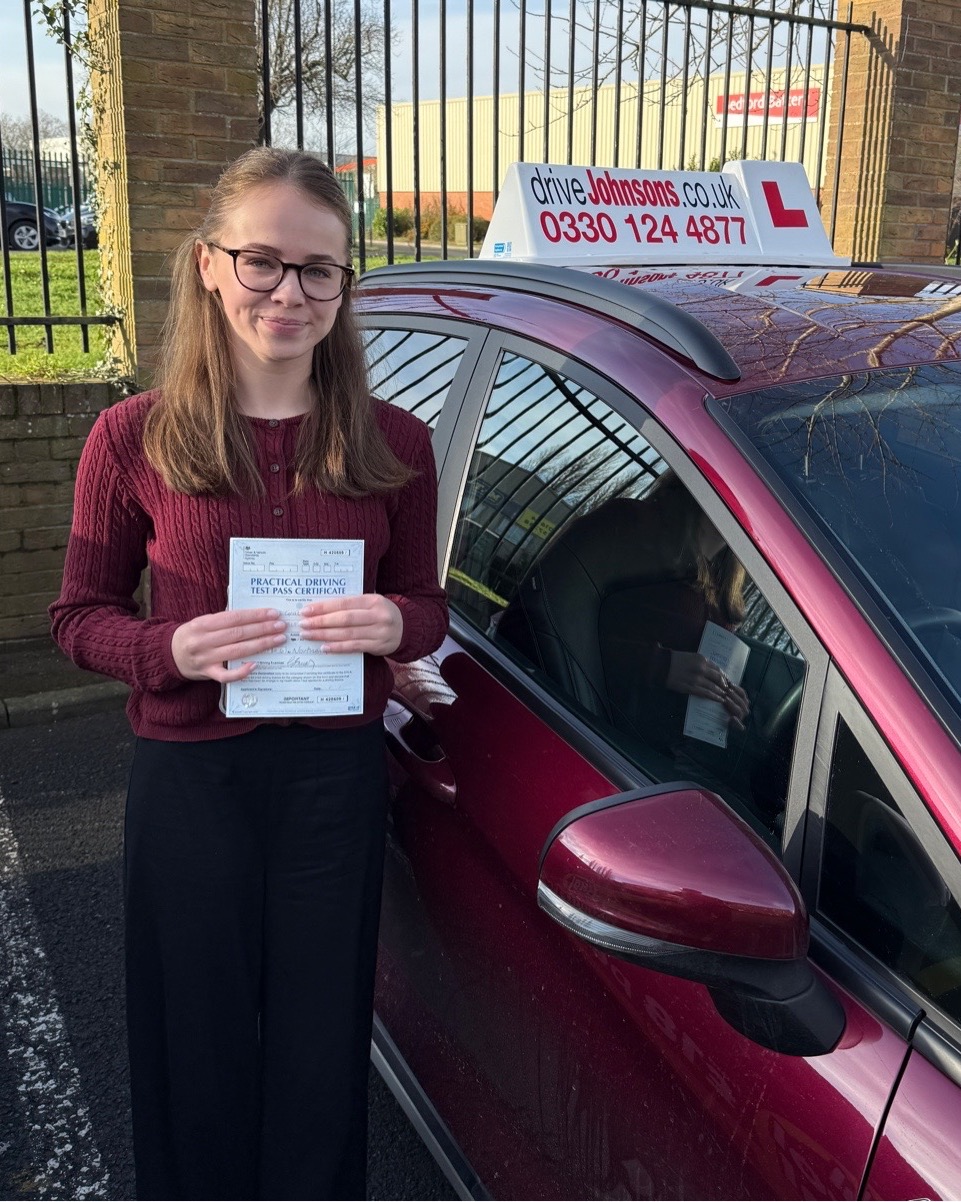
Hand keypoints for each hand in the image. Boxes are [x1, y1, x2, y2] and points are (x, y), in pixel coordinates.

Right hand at [171, 608, 286, 682]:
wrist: (168, 655)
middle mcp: (203, 641)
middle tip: (281, 626)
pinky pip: (226, 676)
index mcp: (202, 624)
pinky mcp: (207, 674)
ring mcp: (205, 659)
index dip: (255, 615)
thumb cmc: (192, 636)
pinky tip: (256, 665)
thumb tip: (254, 616)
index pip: (233, 618)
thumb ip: (223, 620)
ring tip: (278, 639)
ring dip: (260, 645)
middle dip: (262, 629)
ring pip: (236, 651)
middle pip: (238, 634)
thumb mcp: (202, 623)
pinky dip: (241, 671)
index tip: (273, 613)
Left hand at [299, 594, 402, 655]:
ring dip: (325, 635)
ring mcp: (379, 632)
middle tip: (303, 625)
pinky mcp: (378, 646)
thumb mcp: (370, 603)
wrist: (407, 628)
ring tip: (308, 636)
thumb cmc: (381, 613)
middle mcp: (378, 615)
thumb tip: (319, 609)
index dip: (324, 607)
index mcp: (373, 600)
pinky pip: (354, 647)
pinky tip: (324, 647)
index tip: (306, 610)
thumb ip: (350, 605)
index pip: (344, 603)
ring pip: (347, 634)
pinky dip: (338, 647)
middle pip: (345, 619)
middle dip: (321, 622)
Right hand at [666, 650, 749, 730]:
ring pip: (713, 687)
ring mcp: (696, 679)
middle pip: (718, 679)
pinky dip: (714, 697)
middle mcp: (701, 669)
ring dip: (721, 692)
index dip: (724, 676)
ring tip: (725, 696)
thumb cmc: (676, 660)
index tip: (727, 681)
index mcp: (702, 659)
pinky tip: (719, 700)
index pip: (718, 669)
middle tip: (728, 690)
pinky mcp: (690, 688)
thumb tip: (713, 672)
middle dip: (725, 685)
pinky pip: (705, 694)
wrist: (662, 666)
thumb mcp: (692, 657)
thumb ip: (703, 663)